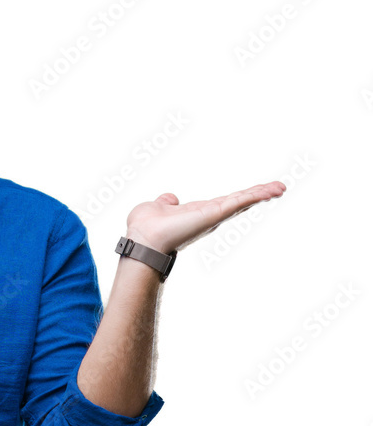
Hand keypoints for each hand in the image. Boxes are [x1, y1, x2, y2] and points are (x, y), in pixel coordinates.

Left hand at [125, 180, 285, 254]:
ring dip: (262, 193)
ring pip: (242, 201)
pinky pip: (239, 201)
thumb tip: (169, 199)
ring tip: (281, 187)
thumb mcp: (157, 207)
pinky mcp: (216, 214)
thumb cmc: (145, 227)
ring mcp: (214, 216)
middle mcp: (209, 216)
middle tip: (279, 188)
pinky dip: (256, 195)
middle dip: (258, 195)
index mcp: (197, 213)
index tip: (256, 192)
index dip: (239, 197)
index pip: (223, 203)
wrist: (144, 238)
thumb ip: (165, 202)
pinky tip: (272, 190)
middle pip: (238, 202)